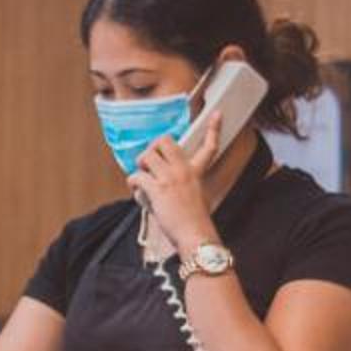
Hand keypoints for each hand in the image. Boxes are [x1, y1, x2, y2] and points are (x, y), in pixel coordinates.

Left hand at [127, 112, 222, 258]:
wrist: (196, 236)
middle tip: (149, 163)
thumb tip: (158, 187)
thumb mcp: (196, 198)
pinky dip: (133, 184)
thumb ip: (180, 186)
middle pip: (165, 140)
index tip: (218, 114)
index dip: (214, 129)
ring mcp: (170, 178)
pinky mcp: (157, 188)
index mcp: (195, 173)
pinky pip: (137, 176)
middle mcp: (183, 171)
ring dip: (139, 167)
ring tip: (142, 182)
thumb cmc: (194, 223)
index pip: (209, 146)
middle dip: (152, 148)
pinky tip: (139, 195)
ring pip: (146, 156)